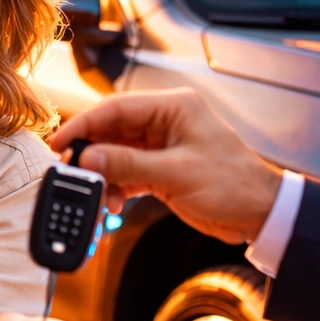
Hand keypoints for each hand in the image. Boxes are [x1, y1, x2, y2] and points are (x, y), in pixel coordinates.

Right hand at [50, 88, 283, 243]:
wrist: (259, 213)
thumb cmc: (233, 184)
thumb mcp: (175, 173)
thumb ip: (127, 164)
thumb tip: (88, 159)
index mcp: (173, 107)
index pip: (116, 108)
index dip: (84, 124)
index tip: (60, 142)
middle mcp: (165, 121)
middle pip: (112, 129)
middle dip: (91, 152)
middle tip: (71, 171)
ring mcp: (163, 145)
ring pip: (117, 153)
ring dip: (104, 174)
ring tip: (97, 193)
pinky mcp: (162, 168)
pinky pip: (128, 171)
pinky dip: (117, 186)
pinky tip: (112, 201)